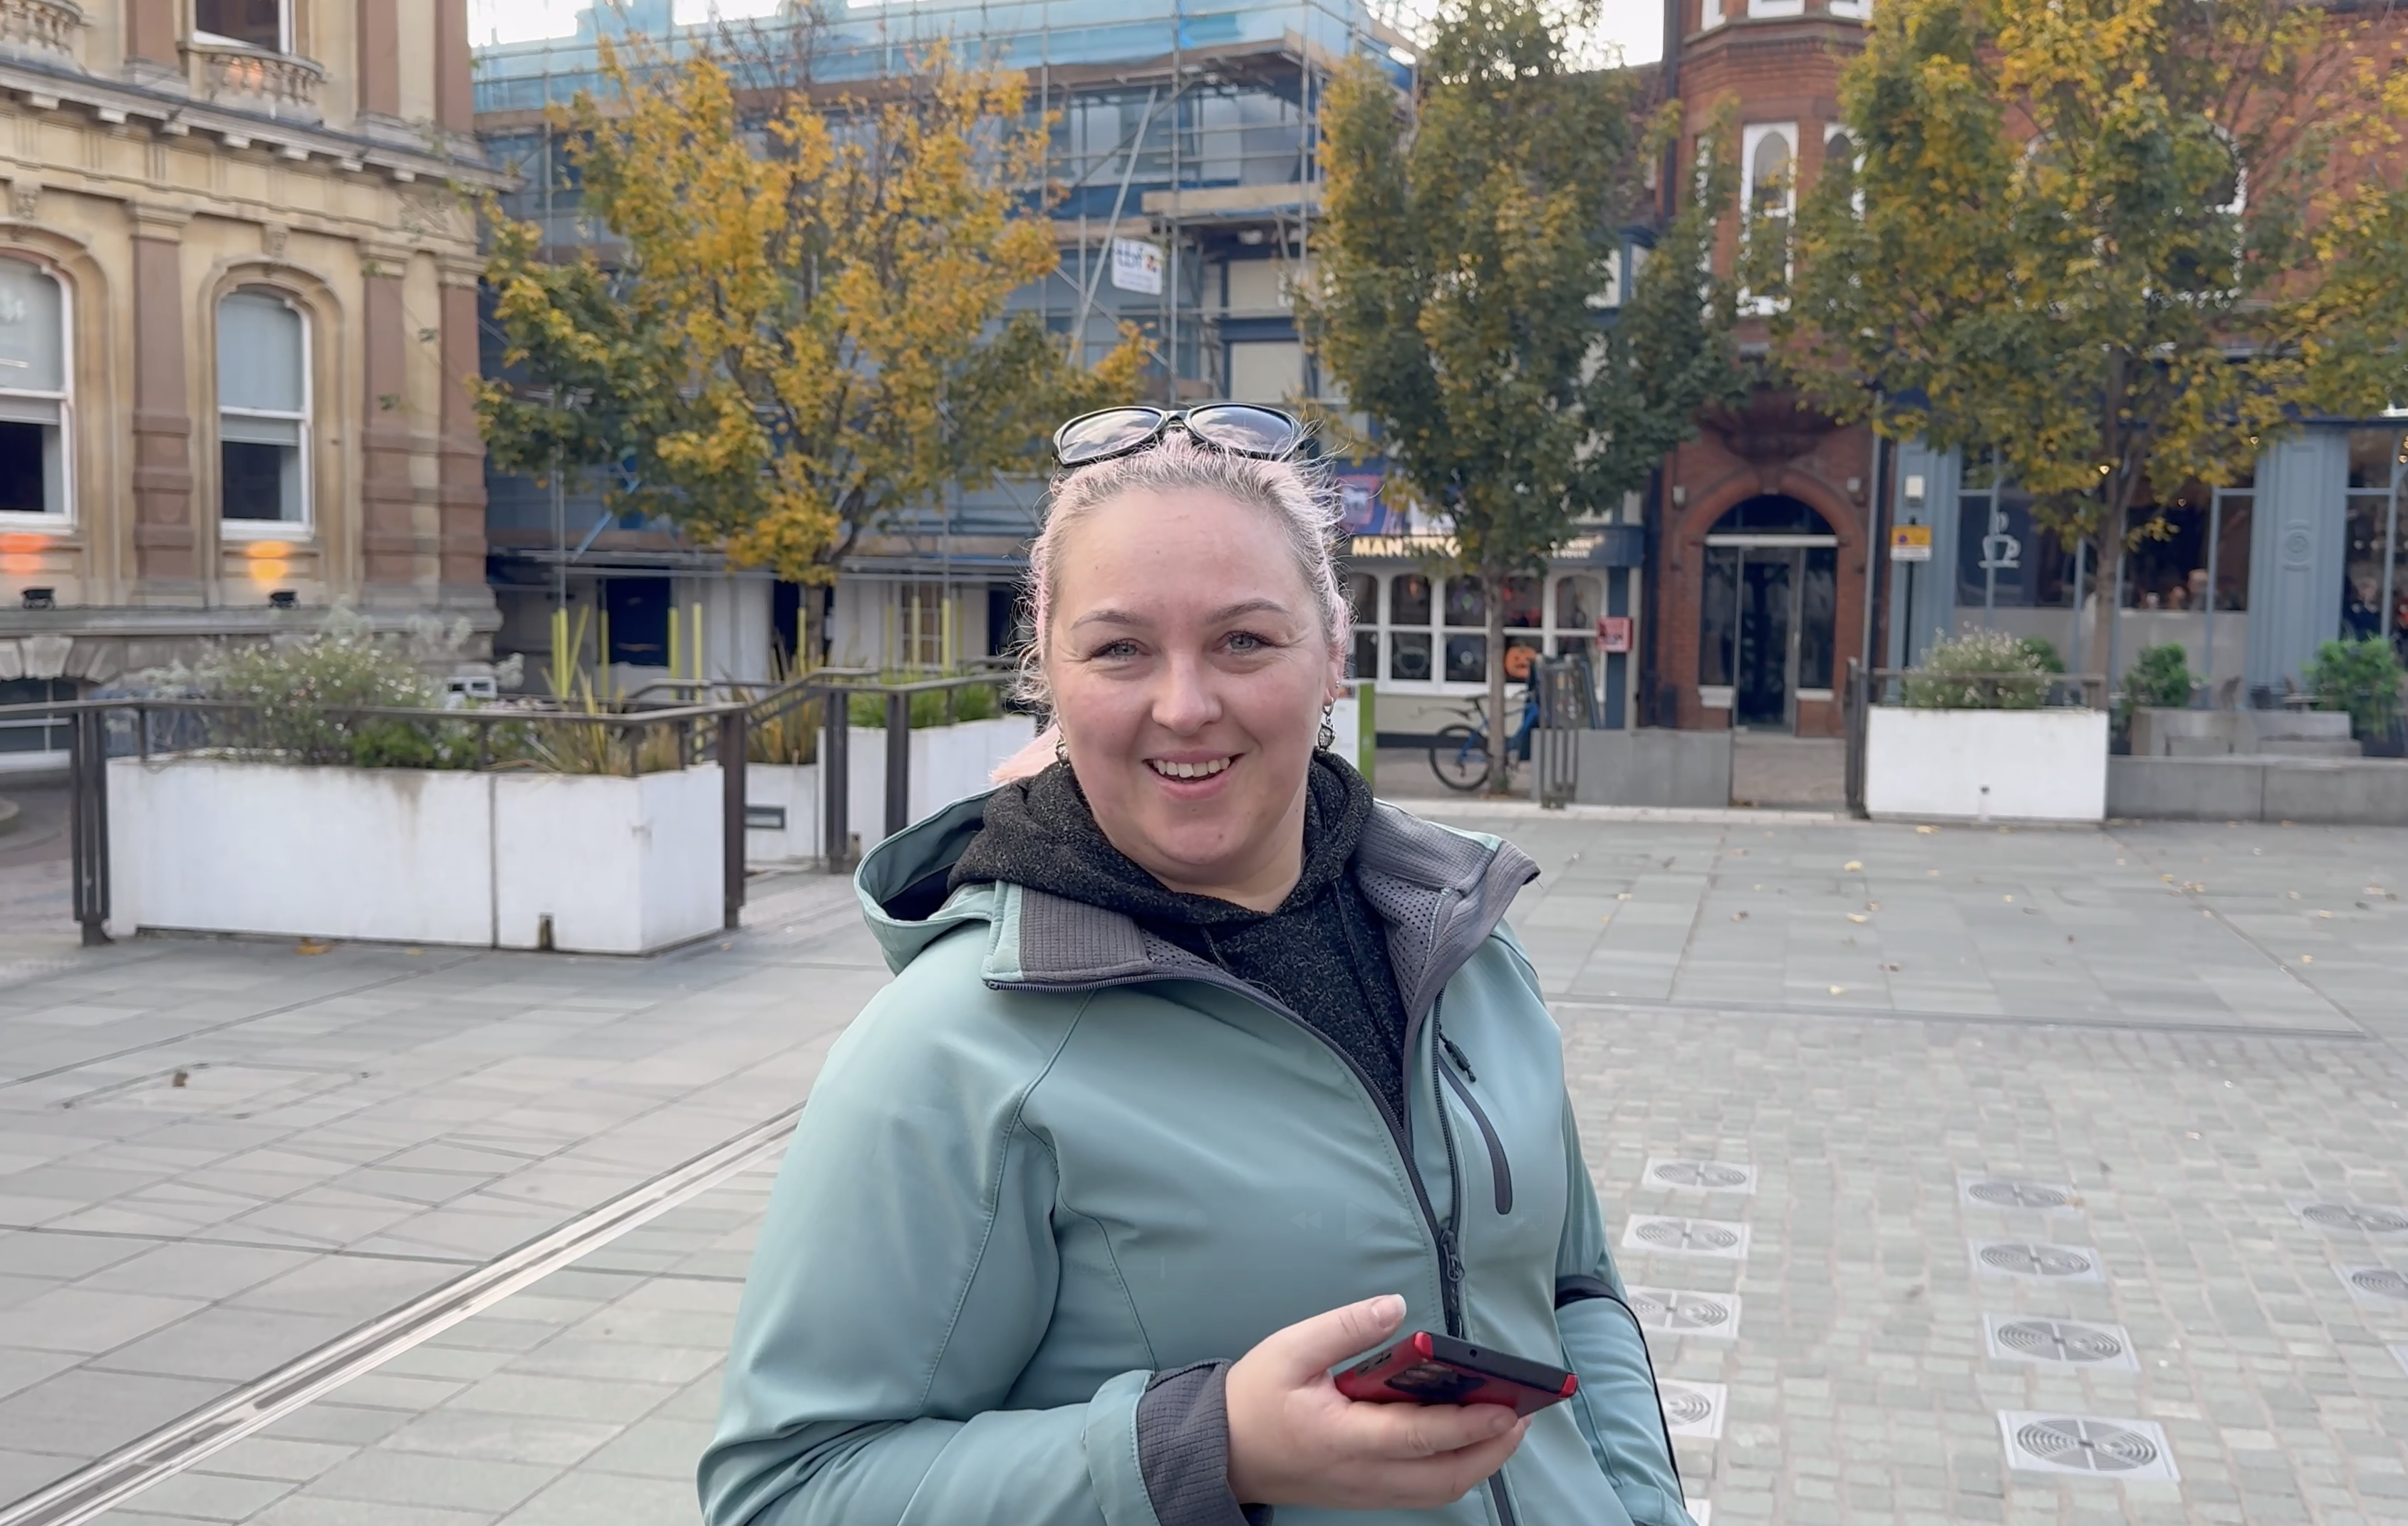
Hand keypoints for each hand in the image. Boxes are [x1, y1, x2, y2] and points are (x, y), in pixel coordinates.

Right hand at [1224, 1294, 1532, 1509]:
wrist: (1221, 1452)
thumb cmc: (1253, 1399)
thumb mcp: (1288, 1350)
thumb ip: (1343, 1328)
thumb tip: (1394, 1308)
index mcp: (1342, 1437)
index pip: (1419, 1436)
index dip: (1468, 1423)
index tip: (1505, 1405)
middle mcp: (1361, 1474)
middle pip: (1444, 1476)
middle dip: (1491, 1450)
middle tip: (1521, 1416)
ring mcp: (1365, 1491)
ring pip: (1438, 1491)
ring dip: (1479, 1465)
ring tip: (1505, 1428)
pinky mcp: (1365, 1495)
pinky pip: (1422, 1493)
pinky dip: (1453, 1473)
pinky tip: (1466, 1445)